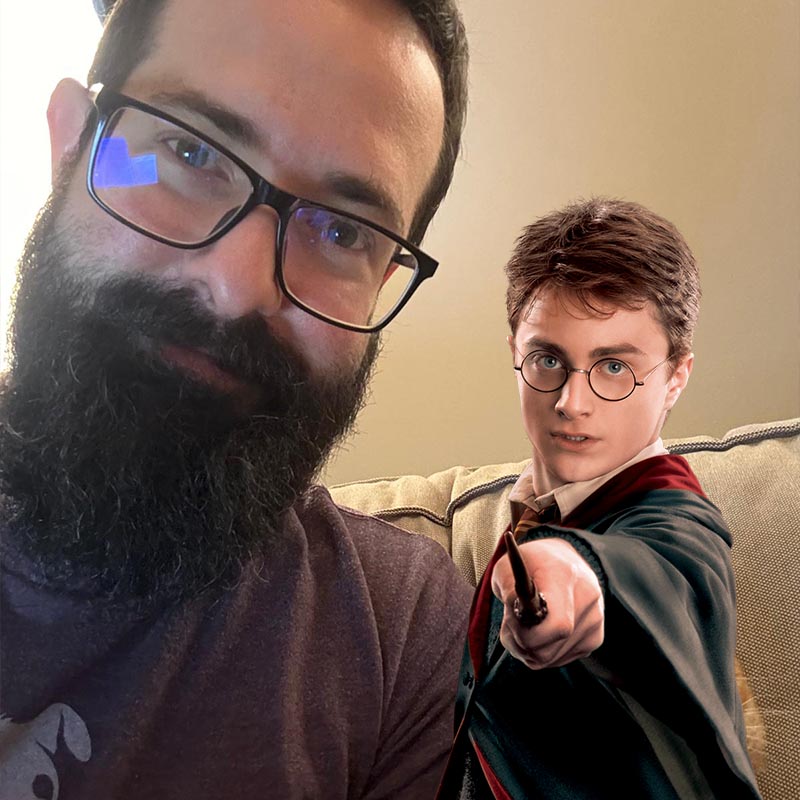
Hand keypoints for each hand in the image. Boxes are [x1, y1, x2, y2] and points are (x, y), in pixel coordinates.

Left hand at [491, 537, 603, 668]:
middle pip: (547, 649)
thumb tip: (519, 621)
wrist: (560, 559)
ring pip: (549, 659)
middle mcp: (588, 598)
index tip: (511, 619)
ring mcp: (595, 620)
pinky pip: (558, 660)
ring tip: (523, 623)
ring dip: (527, 648)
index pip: (557, 625)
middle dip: (519, 642)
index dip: (526, 635)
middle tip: (510, 622)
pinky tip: (540, 629)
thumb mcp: (507, 567)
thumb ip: (508, 593)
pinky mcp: (595, 637)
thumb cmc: (528, 563)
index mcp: (565, 575)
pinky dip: (542, 650)